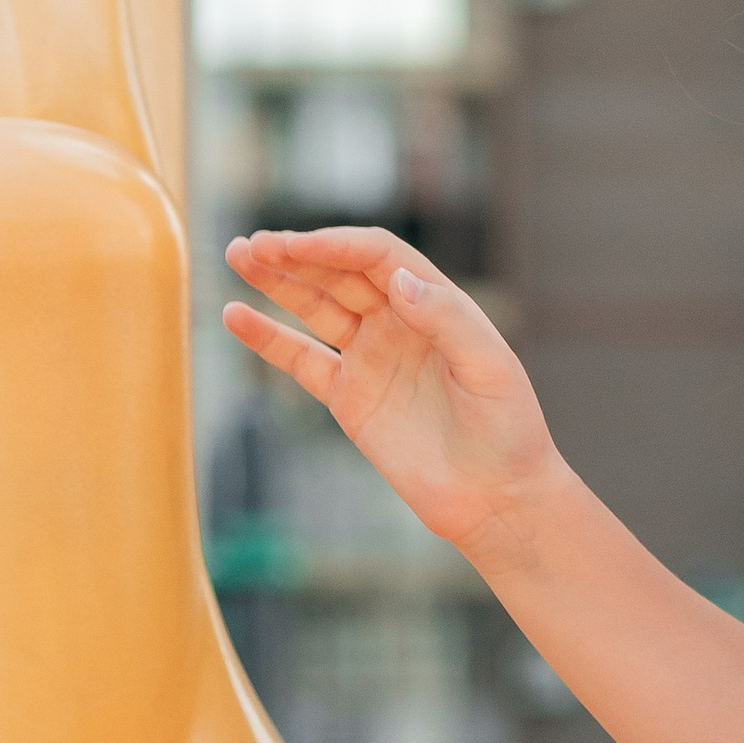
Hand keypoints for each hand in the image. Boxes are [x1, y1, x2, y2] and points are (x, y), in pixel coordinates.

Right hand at [223, 226, 559, 570]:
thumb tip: (398, 278)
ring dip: (276, 281)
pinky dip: (267, 337)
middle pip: (339, 273)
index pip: (377, 258)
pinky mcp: (348, 398)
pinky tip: (235, 315)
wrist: (495, 497)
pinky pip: (300, 359)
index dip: (336, 245)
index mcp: (435, 303)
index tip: (295, 244)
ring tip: (237, 254)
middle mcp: (399, 321)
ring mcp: (370, 357)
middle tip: (251, 244)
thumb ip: (446, 319)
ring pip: (315, 306)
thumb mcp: (489, 367)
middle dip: (296, 254)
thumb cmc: (508, 429)